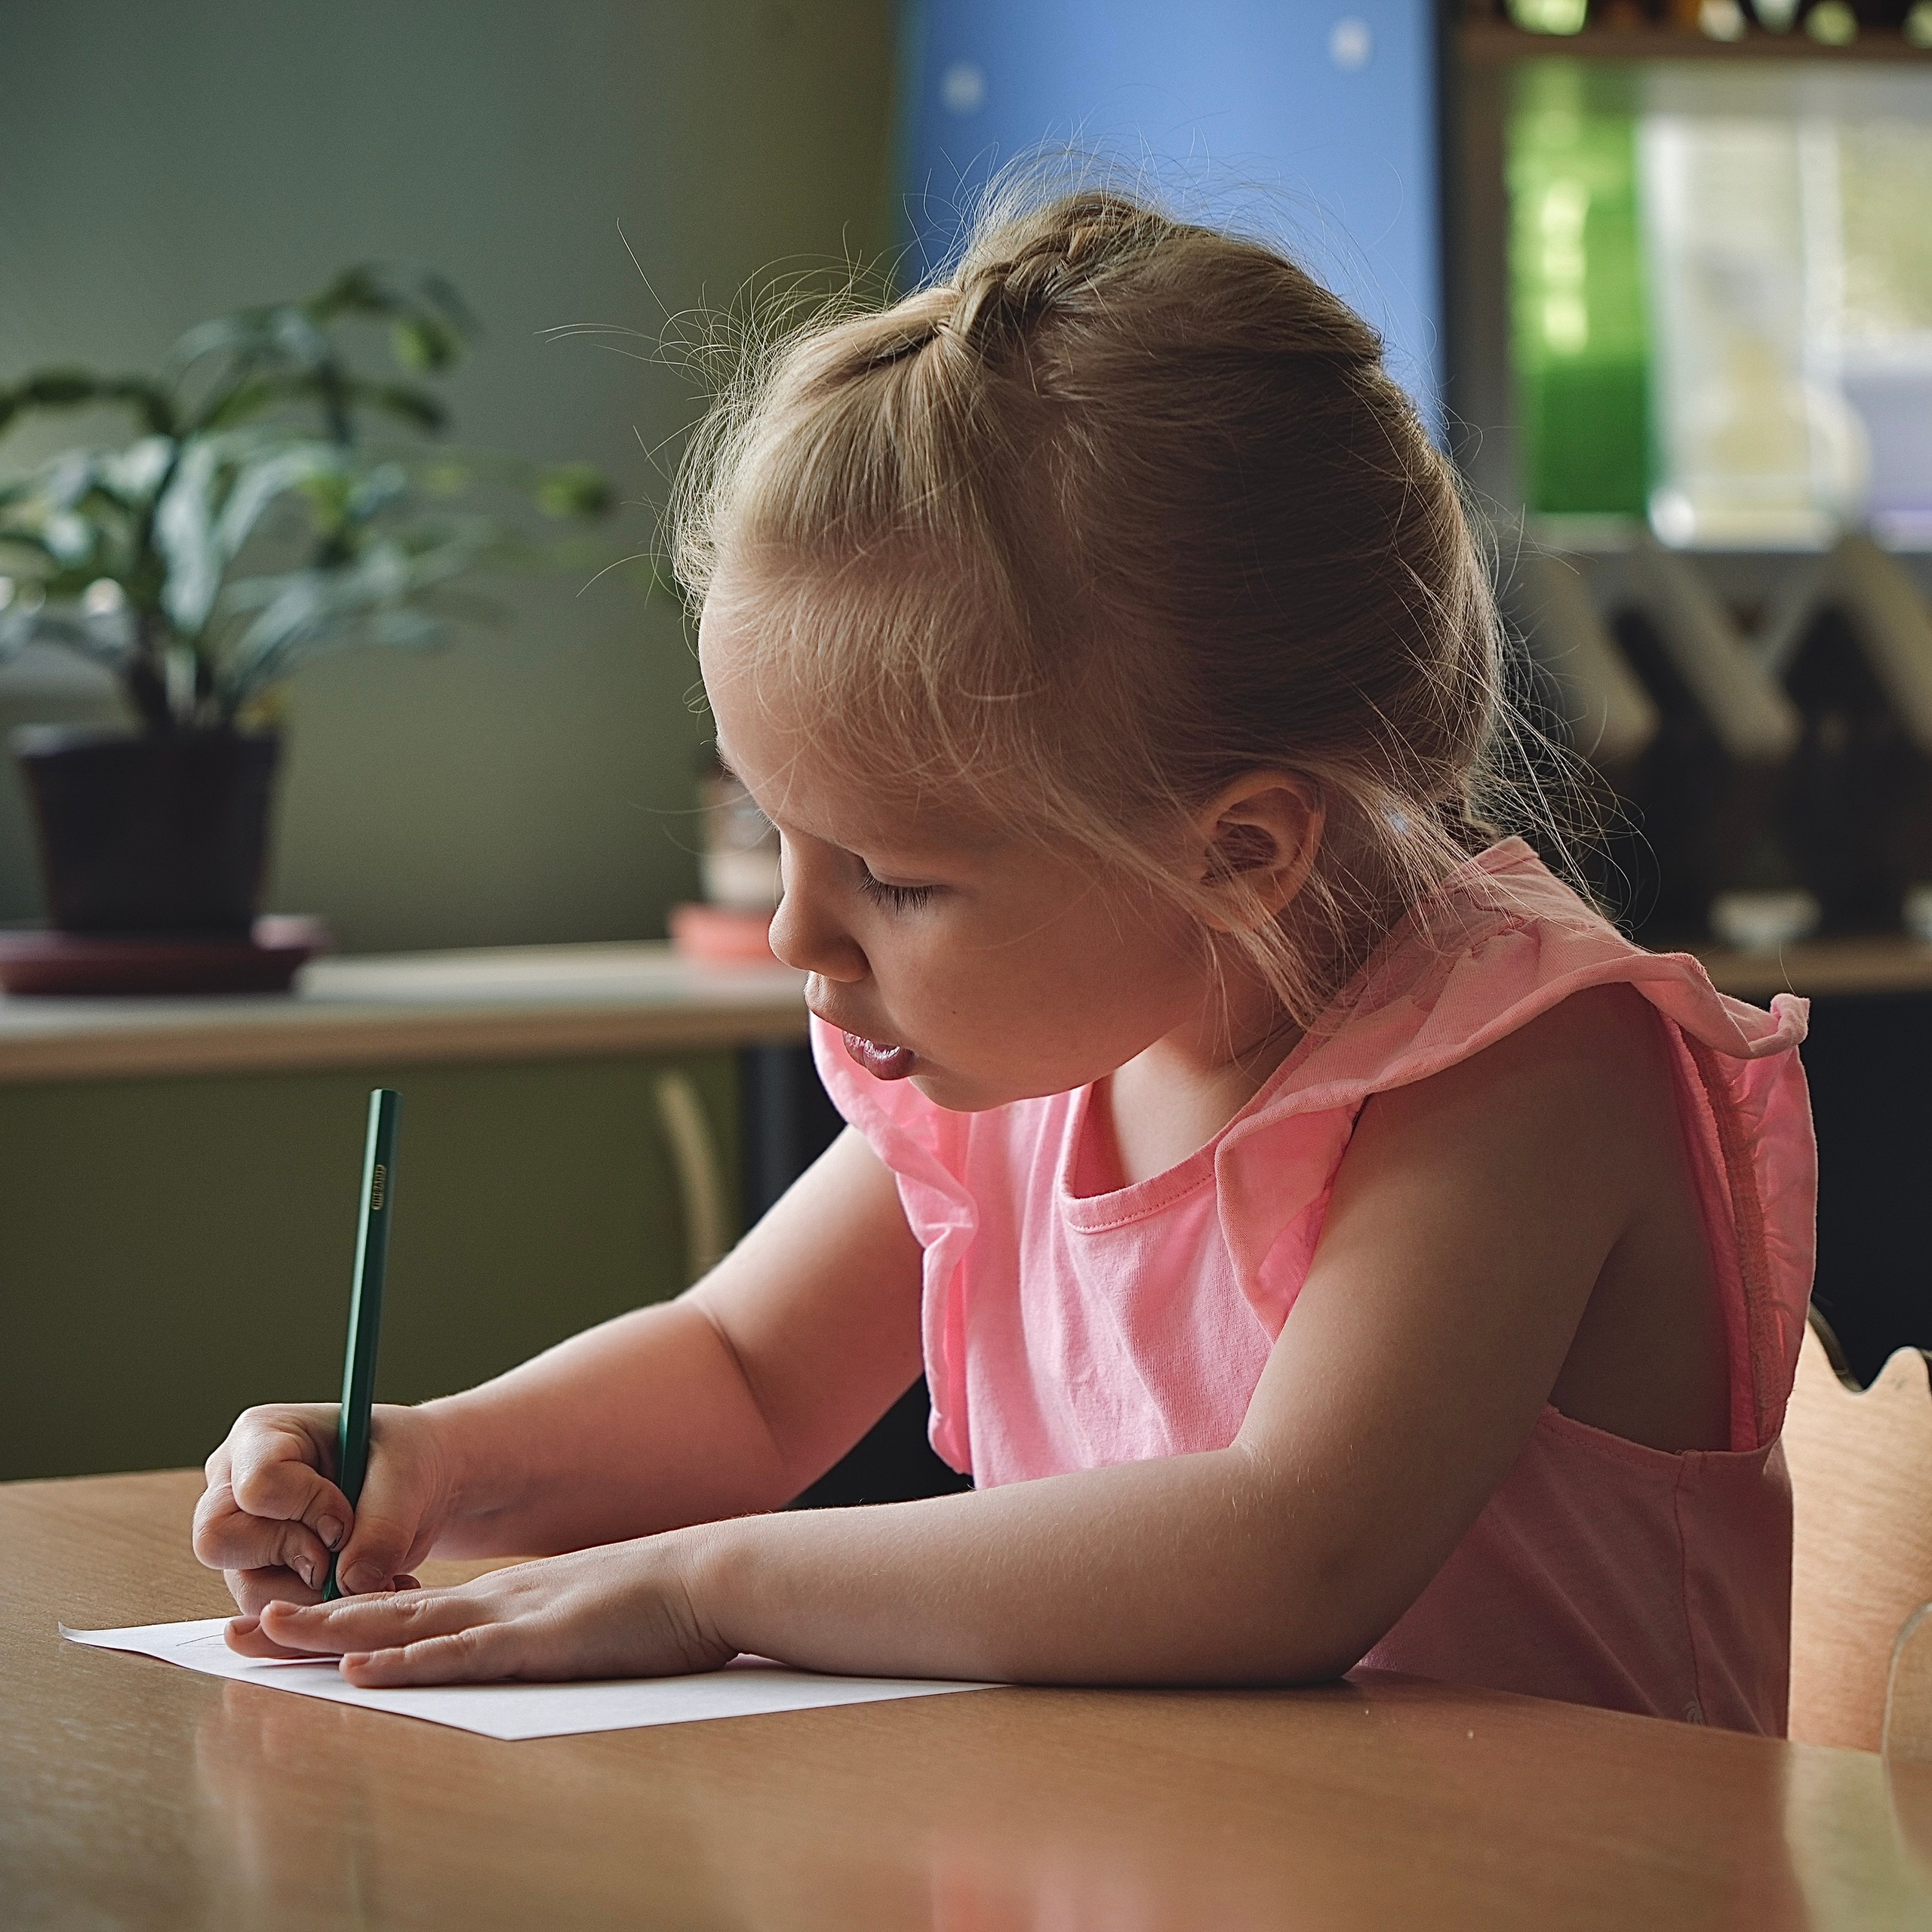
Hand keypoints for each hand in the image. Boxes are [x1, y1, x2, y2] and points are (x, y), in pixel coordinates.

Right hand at [193, 1401, 452, 1614]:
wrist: (420, 1486)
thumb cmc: (405, 1456)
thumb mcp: (407, 1472)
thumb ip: (383, 1524)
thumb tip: (350, 1581)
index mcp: (261, 1437)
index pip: (257, 1484)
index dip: (306, 1509)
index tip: (348, 1518)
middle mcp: (233, 1487)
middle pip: (217, 1540)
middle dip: (291, 1555)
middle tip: (343, 1552)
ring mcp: (242, 1537)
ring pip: (246, 1588)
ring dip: (313, 1594)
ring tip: (370, 1574)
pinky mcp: (259, 1578)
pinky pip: (271, 1615)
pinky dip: (320, 1612)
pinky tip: (362, 1588)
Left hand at [223, 1534, 734, 1685]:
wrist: (715, 1574)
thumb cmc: (663, 1605)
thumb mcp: (588, 1618)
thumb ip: (547, 1632)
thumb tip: (524, 1651)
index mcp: (503, 1600)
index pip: (404, 1609)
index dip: (338, 1617)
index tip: (279, 1623)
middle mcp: (494, 1602)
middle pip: (383, 1612)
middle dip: (306, 1624)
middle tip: (233, 1630)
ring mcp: (514, 1619)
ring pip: (405, 1627)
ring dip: (331, 1633)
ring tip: (265, 1633)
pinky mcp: (542, 1643)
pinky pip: (461, 1656)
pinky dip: (406, 1663)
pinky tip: (363, 1669)